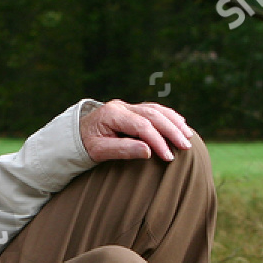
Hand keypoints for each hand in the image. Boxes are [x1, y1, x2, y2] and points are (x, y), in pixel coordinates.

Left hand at [80, 99, 195, 162]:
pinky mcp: (131, 109)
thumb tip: (148, 151)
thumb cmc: (86, 145)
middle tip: (185, 146)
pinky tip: (180, 124)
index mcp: (112, 114)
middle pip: (153, 114)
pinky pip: (154, 109)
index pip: (142, 126)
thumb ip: (122, 150)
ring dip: (174, 122)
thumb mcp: (99, 151)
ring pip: (156, 109)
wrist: (74, 135)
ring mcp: (126, 105)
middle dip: (171, 130)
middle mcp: (121, 106)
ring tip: (187, 136)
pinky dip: (169, 117)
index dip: (157, 140)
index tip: (168, 156)